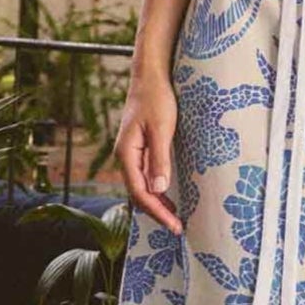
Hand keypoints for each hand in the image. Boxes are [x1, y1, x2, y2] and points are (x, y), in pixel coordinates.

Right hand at [115, 73, 182, 234]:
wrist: (150, 77)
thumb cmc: (156, 99)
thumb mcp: (161, 128)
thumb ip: (159, 158)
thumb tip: (159, 189)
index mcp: (126, 154)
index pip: (140, 192)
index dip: (157, 212)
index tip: (174, 225)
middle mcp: (125, 157)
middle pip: (139, 193)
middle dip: (157, 212)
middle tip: (178, 228)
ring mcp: (132, 154)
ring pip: (142, 187)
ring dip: (157, 204)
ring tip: (175, 218)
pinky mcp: (140, 149)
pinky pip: (146, 176)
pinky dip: (157, 190)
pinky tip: (168, 196)